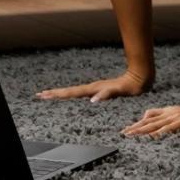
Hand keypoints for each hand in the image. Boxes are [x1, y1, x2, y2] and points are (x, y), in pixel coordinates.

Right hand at [34, 69, 152, 102]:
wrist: (139, 78)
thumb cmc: (131, 87)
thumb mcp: (119, 91)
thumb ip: (106, 94)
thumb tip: (92, 100)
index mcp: (94, 89)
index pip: (72, 93)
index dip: (58, 95)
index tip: (45, 95)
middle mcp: (92, 88)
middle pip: (69, 91)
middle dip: (55, 93)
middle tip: (40, 95)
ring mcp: (95, 89)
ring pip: (74, 92)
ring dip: (61, 94)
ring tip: (49, 95)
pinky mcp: (99, 91)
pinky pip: (81, 94)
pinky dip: (72, 95)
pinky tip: (70, 98)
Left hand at [122, 97, 179, 139]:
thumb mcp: (171, 111)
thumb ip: (157, 113)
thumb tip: (142, 116)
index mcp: (168, 115)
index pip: (149, 121)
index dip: (136, 126)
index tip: (124, 133)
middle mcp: (175, 117)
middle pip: (156, 124)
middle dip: (143, 130)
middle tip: (129, 136)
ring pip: (172, 126)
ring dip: (161, 132)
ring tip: (151, 138)